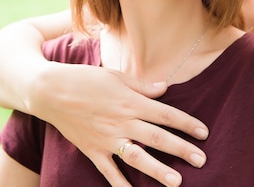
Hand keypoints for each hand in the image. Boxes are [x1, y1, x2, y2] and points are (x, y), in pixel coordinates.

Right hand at [27, 63, 208, 186]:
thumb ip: (142, 86)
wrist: (49, 91)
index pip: (165, 114)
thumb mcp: (116, 76)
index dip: (186, 123)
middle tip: (201, 160)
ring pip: (136, 157)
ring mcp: (107, 139)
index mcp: (130, 101)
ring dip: (157, 170)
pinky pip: (109, 171)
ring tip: (176, 182)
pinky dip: (121, 185)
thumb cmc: (85, 79)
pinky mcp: (92, 150)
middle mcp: (121, 122)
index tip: (204, 132)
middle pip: (157, 138)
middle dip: (181, 149)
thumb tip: (165, 89)